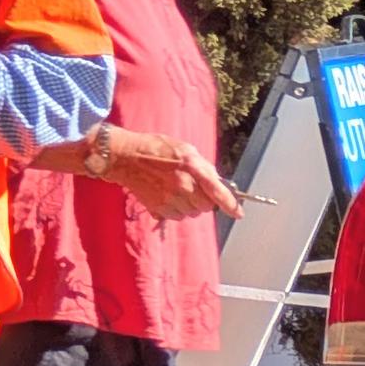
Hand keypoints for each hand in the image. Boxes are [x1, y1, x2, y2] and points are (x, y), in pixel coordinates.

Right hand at [86, 128, 242, 223]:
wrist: (125, 157)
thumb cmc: (156, 149)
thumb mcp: (186, 149)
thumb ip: (204, 166)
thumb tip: (218, 183)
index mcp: (192, 167)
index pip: (217, 191)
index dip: (231, 205)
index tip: (239, 213)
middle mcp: (183, 185)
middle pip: (206, 206)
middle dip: (206, 200)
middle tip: (194, 187)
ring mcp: (170, 198)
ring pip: (192, 213)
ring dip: (191, 205)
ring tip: (178, 190)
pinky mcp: (158, 207)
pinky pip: (177, 216)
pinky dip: (177, 210)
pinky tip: (169, 197)